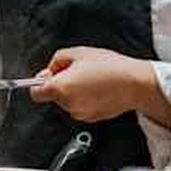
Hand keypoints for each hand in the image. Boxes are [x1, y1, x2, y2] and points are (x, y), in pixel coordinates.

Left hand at [30, 46, 162, 123]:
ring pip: (67, 101)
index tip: (49, 75)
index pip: (35, 93)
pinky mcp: (93, 118)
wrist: (136, 83)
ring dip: (73, 91)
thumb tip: (51, 70)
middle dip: (60, 83)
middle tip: (77, 71)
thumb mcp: (77, 53)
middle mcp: (68, 104)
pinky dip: (84, 98)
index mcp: (60, 88)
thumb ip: (56, 60)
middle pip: (52, 95)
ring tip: (90, 78)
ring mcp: (81, 113)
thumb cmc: (109, 67)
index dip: (40, 82)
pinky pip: (80, 106)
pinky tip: (97, 88)